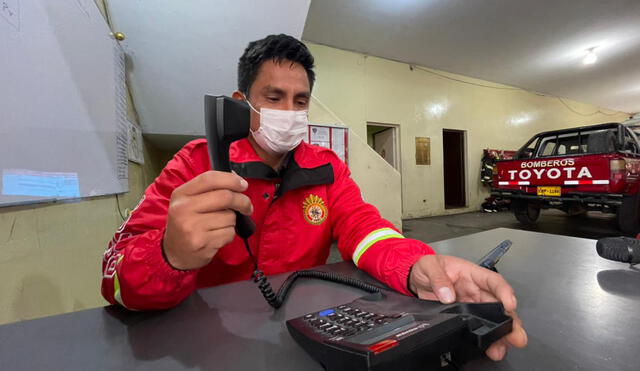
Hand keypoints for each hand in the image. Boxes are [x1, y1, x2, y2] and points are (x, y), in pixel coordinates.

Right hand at [163, 171, 252, 269]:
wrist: (174, 253)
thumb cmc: (187, 224)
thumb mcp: (189, 202)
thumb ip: (210, 189)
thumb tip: (236, 178)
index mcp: (181, 194)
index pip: (209, 178)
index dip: (231, 179)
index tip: (243, 185)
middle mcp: (184, 209)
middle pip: (225, 197)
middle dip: (242, 201)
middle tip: (247, 206)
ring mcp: (192, 227)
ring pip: (230, 217)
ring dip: (232, 221)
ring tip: (219, 226)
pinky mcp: (202, 243)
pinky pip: (229, 233)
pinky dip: (229, 234)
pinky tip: (217, 237)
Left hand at [409, 255, 527, 360]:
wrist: (416, 278)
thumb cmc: (428, 267)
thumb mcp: (429, 266)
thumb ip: (438, 278)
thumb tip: (447, 294)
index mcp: (471, 273)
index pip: (493, 281)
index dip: (504, 292)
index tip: (510, 304)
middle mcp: (476, 290)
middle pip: (498, 305)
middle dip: (510, 321)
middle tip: (516, 335)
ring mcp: (472, 305)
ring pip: (492, 319)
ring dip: (500, 334)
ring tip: (502, 347)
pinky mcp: (465, 317)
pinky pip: (479, 327)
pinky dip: (486, 338)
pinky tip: (490, 348)